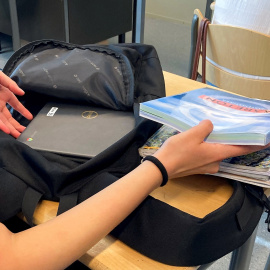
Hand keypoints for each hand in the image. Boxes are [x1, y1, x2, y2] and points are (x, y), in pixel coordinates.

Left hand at [0, 71, 32, 137]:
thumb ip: (11, 84)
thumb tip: (21, 92)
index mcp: (4, 94)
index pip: (16, 105)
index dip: (23, 111)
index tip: (30, 117)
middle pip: (9, 117)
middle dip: (16, 125)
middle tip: (24, 131)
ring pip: (3, 121)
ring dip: (10, 129)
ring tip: (18, 135)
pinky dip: (1, 126)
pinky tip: (7, 130)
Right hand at [154, 120, 269, 178]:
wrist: (161, 168)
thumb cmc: (177, 152)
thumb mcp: (191, 134)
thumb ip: (205, 127)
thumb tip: (210, 125)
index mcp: (217, 154)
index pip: (242, 149)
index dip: (256, 144)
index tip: (267, 141)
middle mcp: (215, 163)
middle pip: (228, 150)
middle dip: (229, 140)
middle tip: (228, 128)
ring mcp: (206, 167)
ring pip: (216, 152)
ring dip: (215, 144)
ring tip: (208, 133)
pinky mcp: (197, 168)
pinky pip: (207, 156)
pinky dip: (206, 148)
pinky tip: (197, 142)